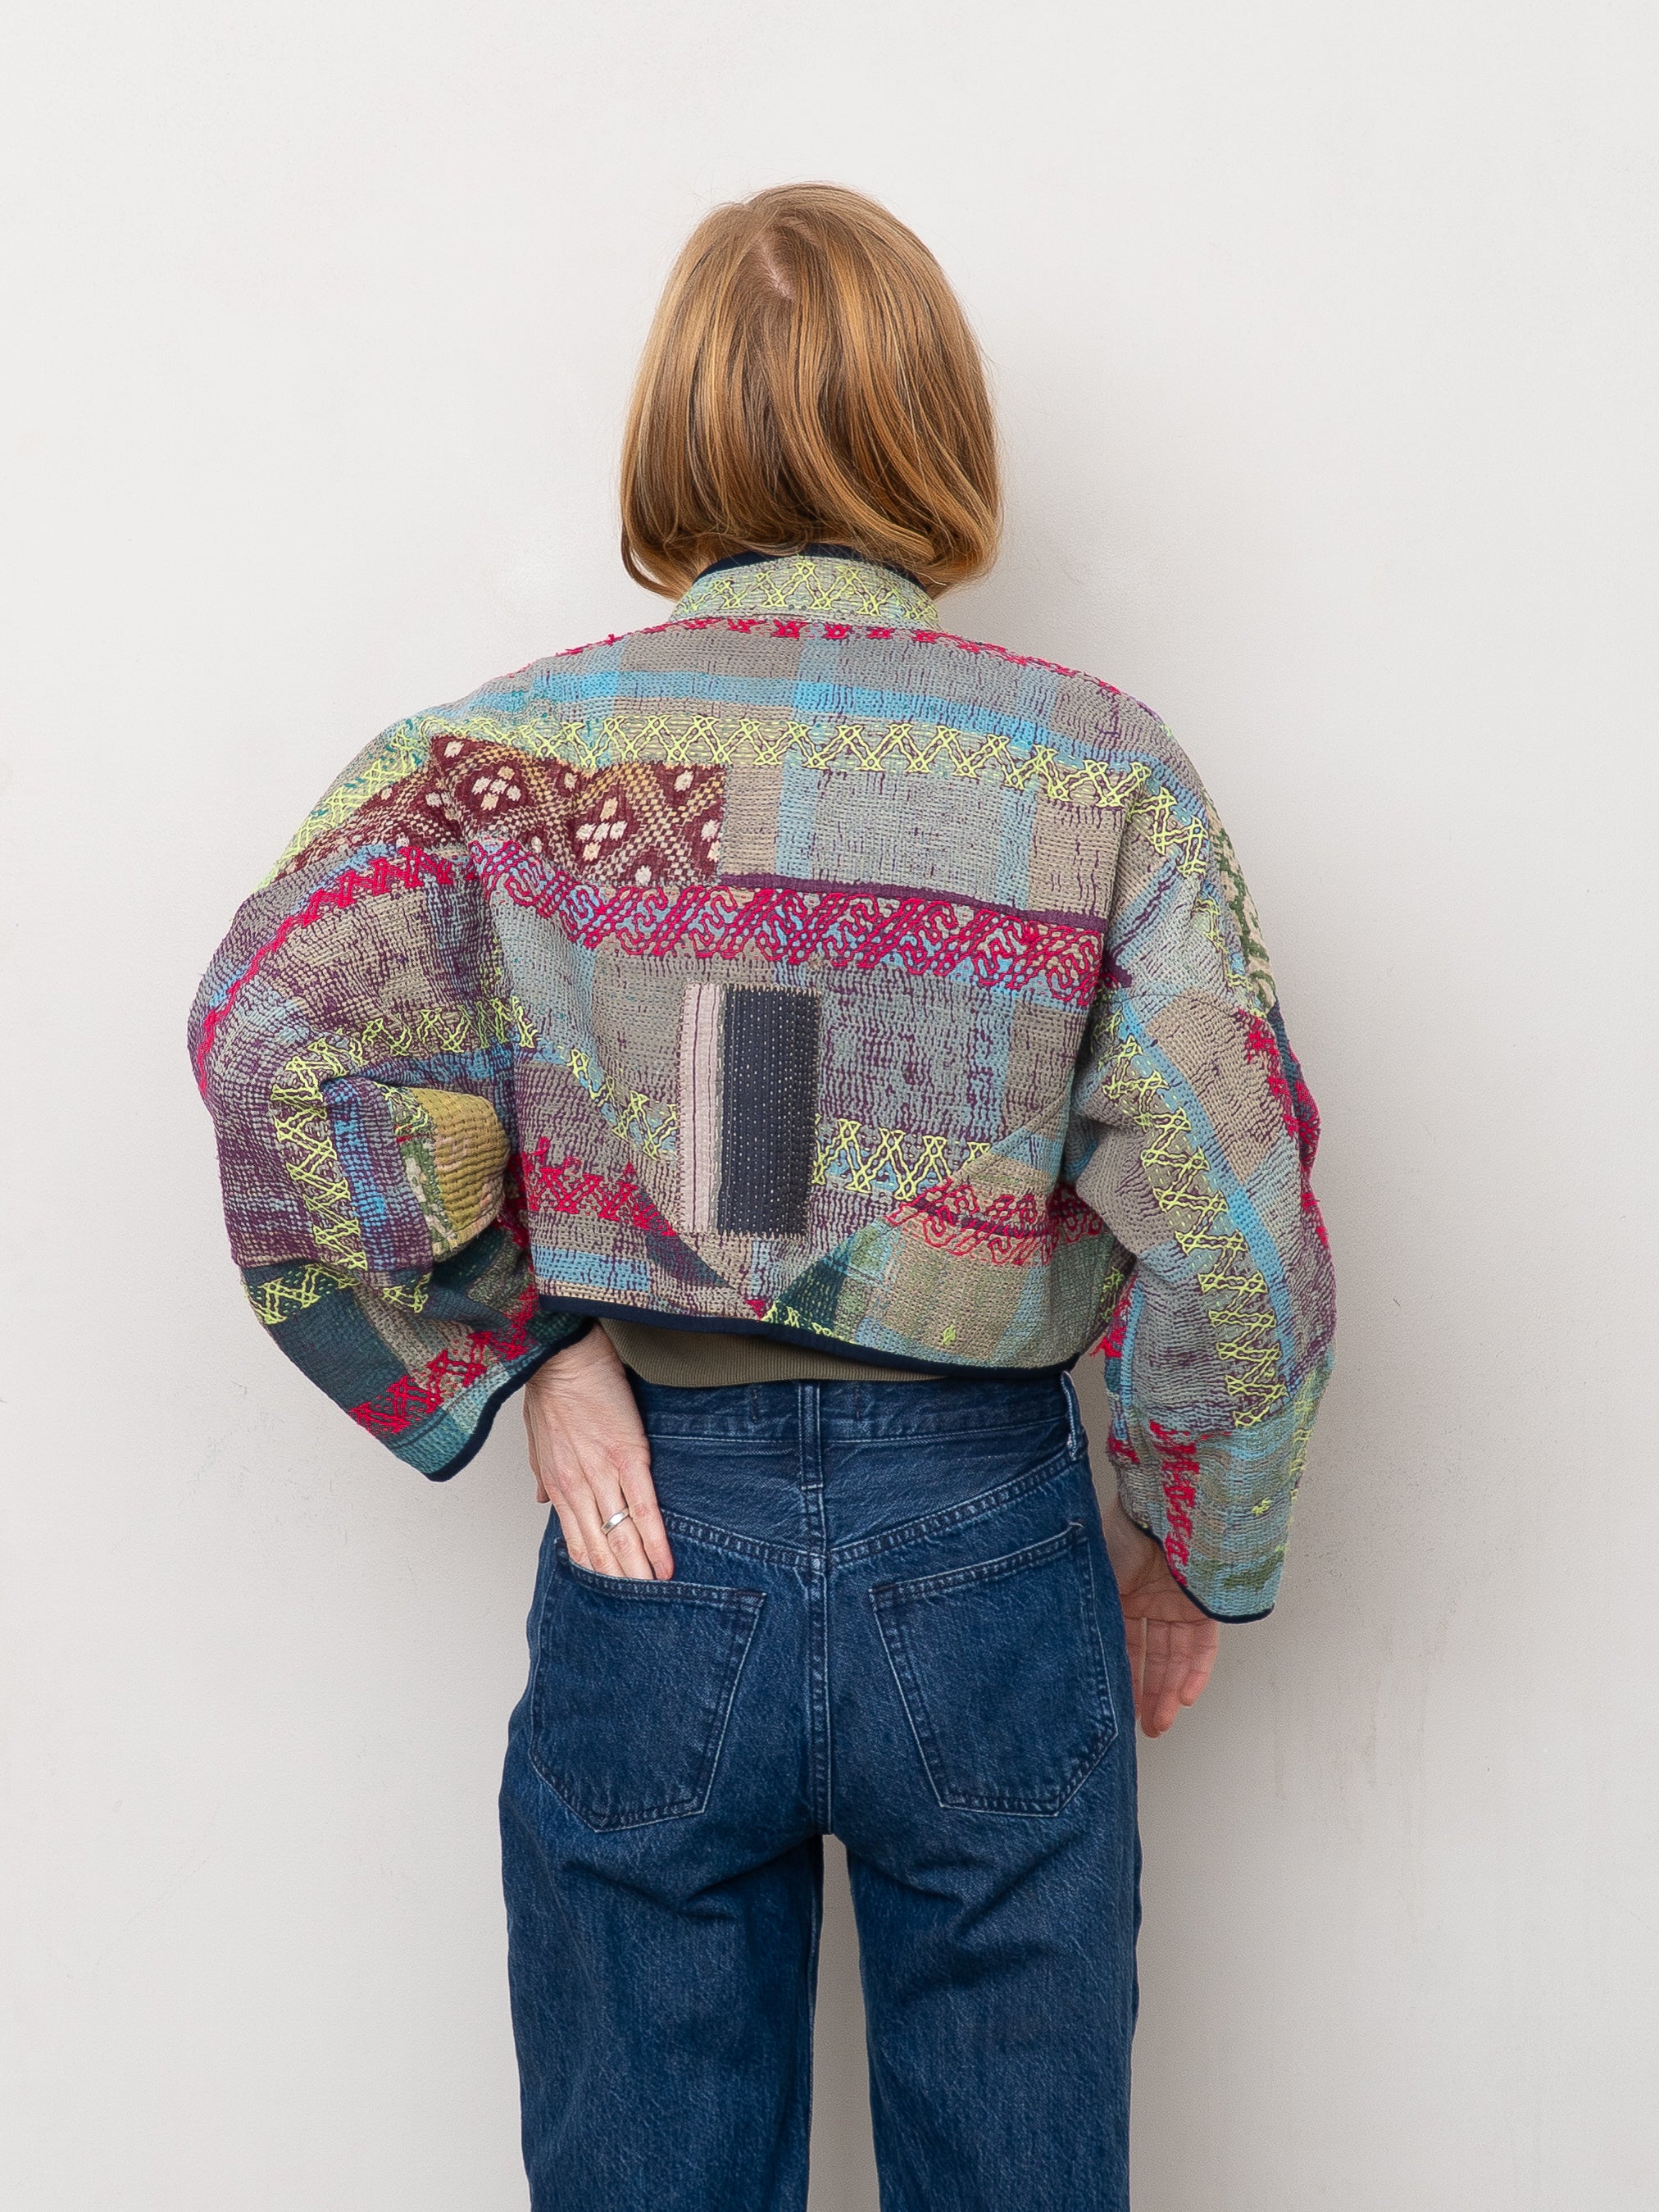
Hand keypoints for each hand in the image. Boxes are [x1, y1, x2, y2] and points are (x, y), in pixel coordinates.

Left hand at [522, 1330, 673, 1581]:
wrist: (564, 1355)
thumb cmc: (553, 1390)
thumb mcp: (537, 1439)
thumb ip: (543, 1475)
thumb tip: (544, 1503)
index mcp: (557, 1485)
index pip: (577, 1543)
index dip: (594, 1574)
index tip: (608, 1600)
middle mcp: (578, 1488)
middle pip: (600, 1550)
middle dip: (619, 1585)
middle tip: (638, 1617)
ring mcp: (604, 1474)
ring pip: (622, 1537)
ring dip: (638, 1574)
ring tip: (654, 1603)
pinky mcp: (630, 1457)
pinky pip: (644, 1508)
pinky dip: (655, 1540)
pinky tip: (665, 1565)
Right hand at [1101, 1499, 1219, 1737]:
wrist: (1160, 1508)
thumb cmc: (1121, 1534)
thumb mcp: (1096, 1584)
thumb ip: (1092, 1619)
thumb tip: (1066, 1661)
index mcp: (1120, 1592)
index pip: (1124, 1644)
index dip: (1122, 1677)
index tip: (1118, 1709)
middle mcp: (1150, 1599)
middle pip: (1151, 1656)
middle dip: (1146, 1694)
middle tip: (1144, 1728)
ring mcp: (1178, 1601)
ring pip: (1176, 1656)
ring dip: (1168, 1691)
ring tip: (1160, 1723)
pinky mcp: (1203, 1602)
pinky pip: (1203, 1645)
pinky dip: (1195, 1672)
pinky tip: (1184, 1698)